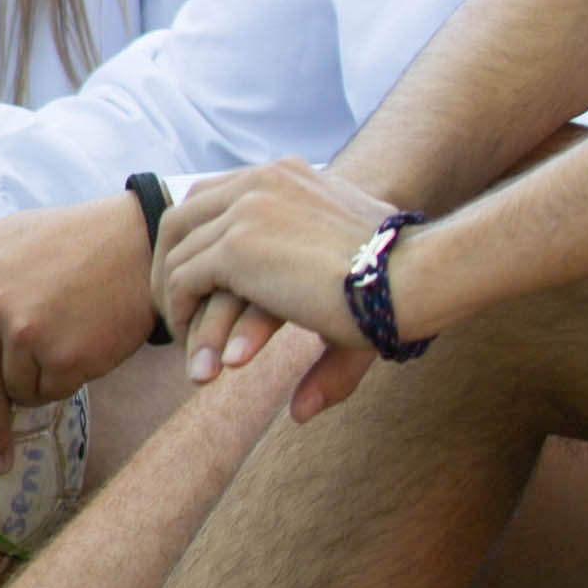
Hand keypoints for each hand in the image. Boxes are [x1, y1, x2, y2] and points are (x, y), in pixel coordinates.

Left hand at [0, 200, 159, 433]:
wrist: (140, 245)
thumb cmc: (69, 237)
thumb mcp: (4, 232)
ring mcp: (26, 336)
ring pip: (18, 391)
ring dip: (37, 382)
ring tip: (64, 341)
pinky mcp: (65, 359)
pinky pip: (52, 393)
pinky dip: (65, 382)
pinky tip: (83, 348)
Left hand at [152, 160, 395, 413]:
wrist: (416, 271)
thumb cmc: (401, 282)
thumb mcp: (347, 288)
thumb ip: (316, 335)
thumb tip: (299, 413)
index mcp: (284, 175)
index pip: (212, 196)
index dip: (197, 241)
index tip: (197, 288)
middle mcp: (259, 183)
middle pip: (184, 219)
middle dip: (171, 268)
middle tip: (178, 318)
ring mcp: (245, 211)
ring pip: (179, 255)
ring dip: (177, 305)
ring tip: (188, 350)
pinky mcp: (238, 247)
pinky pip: (185, 280)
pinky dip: (183, 315)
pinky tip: (201, 353)